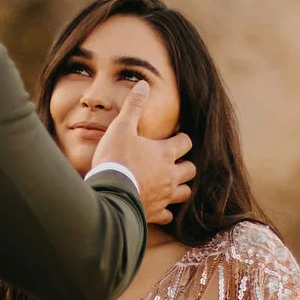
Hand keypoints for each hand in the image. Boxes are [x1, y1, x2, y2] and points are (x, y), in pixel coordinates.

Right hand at [92, 81, 195, 223]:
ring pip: (185, 193)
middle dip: (186, 164)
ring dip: (181, 187)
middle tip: (175, 161)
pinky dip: (166, 211)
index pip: (186, 142)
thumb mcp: (121, 127)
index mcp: (165, 153)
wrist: (109, 193)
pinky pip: (168, 215)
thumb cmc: (115, 159)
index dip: (182, 138)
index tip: (175, 137)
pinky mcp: (155, 213)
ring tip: (171, 182)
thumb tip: (143, 84)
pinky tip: (159, 206)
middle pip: (191, 169)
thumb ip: (134, 106)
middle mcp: (170, 175)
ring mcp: (164, 196)